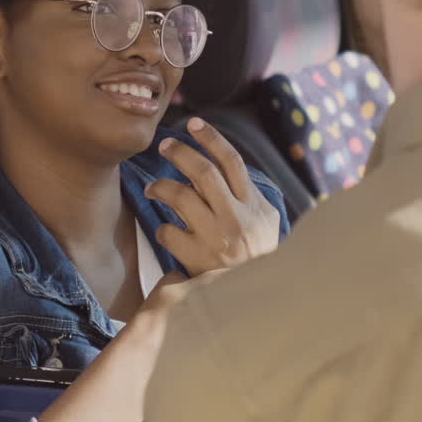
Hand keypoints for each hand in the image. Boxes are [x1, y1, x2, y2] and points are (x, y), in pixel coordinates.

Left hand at [145, 118, 280, 274]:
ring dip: (162, 185)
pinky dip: (163, 228)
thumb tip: (229, 166)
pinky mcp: (196, 259)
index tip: (194, 123)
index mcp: (253, 205)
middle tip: (165, 145)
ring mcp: (215, 238)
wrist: (258, 299)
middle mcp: (235, 218)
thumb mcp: (267, 222)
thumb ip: (251, 194)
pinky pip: (169, 233)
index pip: (232, 161)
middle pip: (203, 172)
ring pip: (181, 197)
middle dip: (180, 153)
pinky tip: (165, 229)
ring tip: (154, 187)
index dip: (211, 138)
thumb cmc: (260, 256)